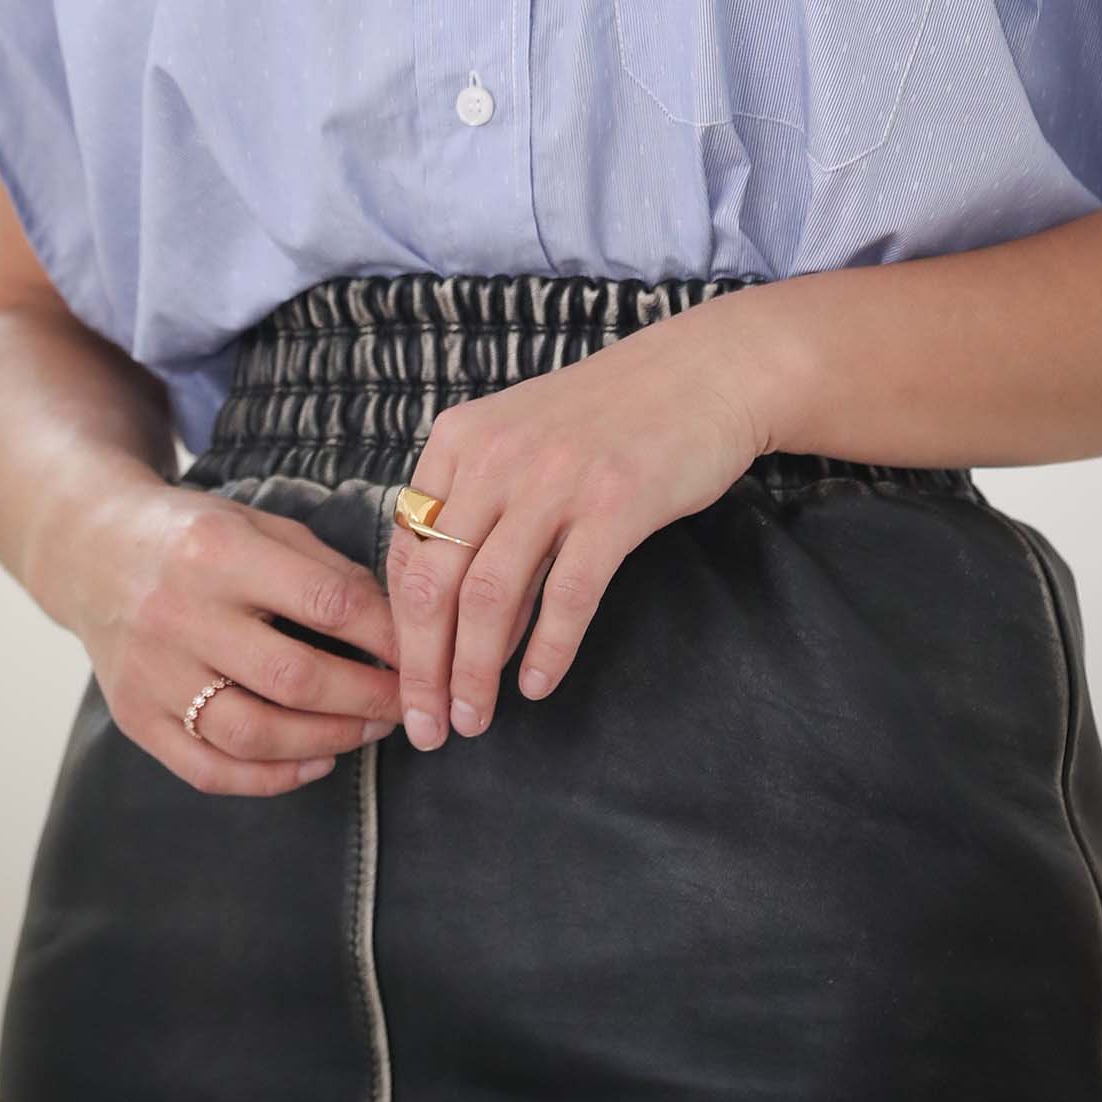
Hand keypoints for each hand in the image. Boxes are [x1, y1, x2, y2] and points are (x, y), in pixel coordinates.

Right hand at [36, 477, 407, 796]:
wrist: (92, 551)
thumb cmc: (194, 536)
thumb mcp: (256, 523)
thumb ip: (321, 569)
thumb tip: (397, 625)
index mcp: (218, 551)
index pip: (324, 601)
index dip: (386, 634)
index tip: (424, 650)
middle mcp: (179, 613)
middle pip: (293, 677)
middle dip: (367, 697)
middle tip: (407, 702)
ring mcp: (152, 672)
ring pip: (253, 733)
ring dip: (328, 740)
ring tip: (370, 730)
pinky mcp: (134, 717)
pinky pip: (210, 770)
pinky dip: (271, 778)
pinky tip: (314, 762)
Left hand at [385, 301, 765, 749]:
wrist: (701, 372)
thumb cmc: (607, 417)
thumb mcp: (520, 439)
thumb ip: (477, 505)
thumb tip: (444, 611)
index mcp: (460, 439)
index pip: (407, 550)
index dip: (400, 629)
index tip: (407, 683)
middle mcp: (496, 455)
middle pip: (434, 582)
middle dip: (424, 668)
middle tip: (428, 728)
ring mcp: (555, 478)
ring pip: (489, 596)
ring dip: (475, 672)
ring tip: (475, 720)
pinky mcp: (614, 502)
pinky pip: (567, 594)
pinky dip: (548, 649)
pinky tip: (537, 685)